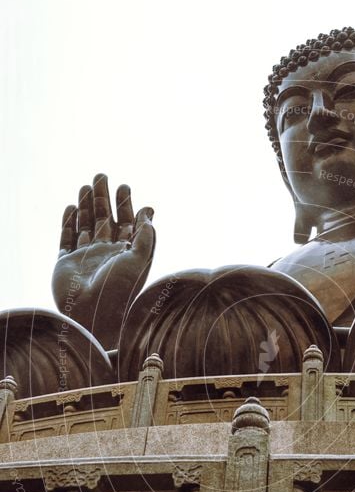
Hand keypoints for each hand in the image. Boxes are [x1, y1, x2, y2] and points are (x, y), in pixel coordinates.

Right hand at [52, 173, 154, 349]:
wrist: (92, 315)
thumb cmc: (120, 290)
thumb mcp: (140, 261)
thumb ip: (146, 237)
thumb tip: (149, 214)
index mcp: (127, 255)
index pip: (129, 225)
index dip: (128, 207)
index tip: (127, 188)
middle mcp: (107, 255)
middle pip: (106, 220)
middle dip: (105, 198)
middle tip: (103, 176)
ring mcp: (86, 258)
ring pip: (86, 225)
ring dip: (87, 205)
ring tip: (87, 184)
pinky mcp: (66, 263)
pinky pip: (67, 238)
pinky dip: (69, 222)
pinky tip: (71, 207)